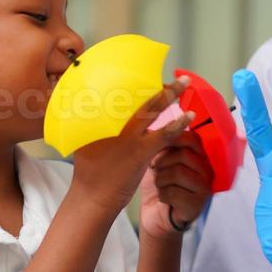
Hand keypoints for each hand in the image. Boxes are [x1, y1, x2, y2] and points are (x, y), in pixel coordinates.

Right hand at [70, 80, 192, 216]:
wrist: (92, 198)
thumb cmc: (90, 171)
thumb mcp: (83, 140)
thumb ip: (91, 123)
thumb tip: (95, 109)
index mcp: (96, 116)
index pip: (117, 89)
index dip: (134, 78)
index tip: (148, 73)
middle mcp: (111, 121)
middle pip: (136, 93)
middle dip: (154, 80)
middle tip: (171, 75)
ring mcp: (127, 135)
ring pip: (152, 108)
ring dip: (171, 93)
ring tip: (185, 83)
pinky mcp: (140, 151)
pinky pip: (164, 133)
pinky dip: (178, 123)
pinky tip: (189, 116)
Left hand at [139, 130, 211, 238]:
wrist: (156, 217)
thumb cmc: (160, 186)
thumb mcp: (159, 161)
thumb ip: (161, 145)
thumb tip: (155, 126)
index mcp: (199, 158)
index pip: (193, 139)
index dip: (173, 137)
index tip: (158, 144)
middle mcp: (206, 171)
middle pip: (184, 155)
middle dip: (162, 161)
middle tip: (154, 169)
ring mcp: (204, 189)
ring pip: (178, 173)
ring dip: (160, 179)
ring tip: (159, 185)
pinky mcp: (196, 205)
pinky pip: (174, 192)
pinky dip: (162, 195)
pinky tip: (163, 198)